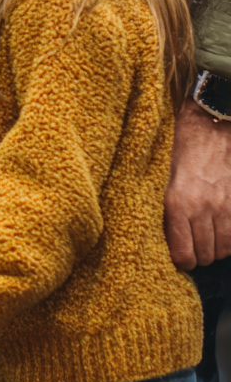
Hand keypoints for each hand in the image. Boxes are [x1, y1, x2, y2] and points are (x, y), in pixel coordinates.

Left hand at [165, 98, 230, 268]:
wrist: (211, 121)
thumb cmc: (181, 143)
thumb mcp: (161, 172)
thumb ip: (162, 204)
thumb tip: (158, 232)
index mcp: (176, 202)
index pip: (183, 254)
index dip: (181, 260)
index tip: (178, 256)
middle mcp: (202, 208)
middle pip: (205, 255)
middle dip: (198, 255)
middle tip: (192, 247)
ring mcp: (225, 206)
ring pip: (224, 249)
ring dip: (215, 247)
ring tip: (206, 237)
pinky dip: (230, 238)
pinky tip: (222, 229)